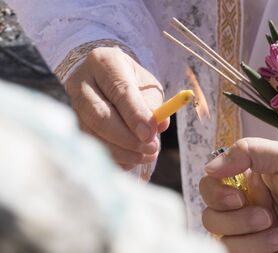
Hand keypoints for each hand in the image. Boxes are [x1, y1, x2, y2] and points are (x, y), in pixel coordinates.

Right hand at [66, 47, 168, 168]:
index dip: (135, 115)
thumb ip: (153, 104)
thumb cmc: (131, 82)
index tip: (150, 135)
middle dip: (128, 139)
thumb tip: (159, 125)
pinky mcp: (70, 123)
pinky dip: (113, 158)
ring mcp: (70, 104)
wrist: (105, 80)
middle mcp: (81, 81)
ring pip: (92, 134)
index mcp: (104, 62)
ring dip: (122, 152)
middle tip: (152, 149)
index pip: (119, 90)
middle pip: (99, 115)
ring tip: (146, 156)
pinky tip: (131, 160)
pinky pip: (89, 146)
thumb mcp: (146, 85)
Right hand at [201, 138, 277, 252]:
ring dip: (250, 234)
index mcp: (251, 180)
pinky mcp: (260, 252)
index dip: (215, 191)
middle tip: (266, 213)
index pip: (211, 184)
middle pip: (211, 214)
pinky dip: (257, 248)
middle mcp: (248, 206)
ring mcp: (254, 233)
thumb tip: (210, 167)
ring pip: (222, 237)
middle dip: (235, 216)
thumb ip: (247, 151)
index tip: (236, 194)